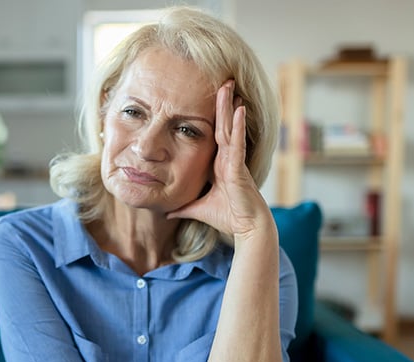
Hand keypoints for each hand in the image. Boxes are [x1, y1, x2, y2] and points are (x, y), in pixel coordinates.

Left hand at [167, 80, 272, 239]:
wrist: (247, 229)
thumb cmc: (228, 217)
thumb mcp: (198, 208)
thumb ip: (183, 207)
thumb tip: (166, 211)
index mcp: (219, 164)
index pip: (214, 134)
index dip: (213, 116)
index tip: (209, 98)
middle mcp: (228, 158)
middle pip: (224, 125)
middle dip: (222, 103)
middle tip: (223, 80)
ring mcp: (235, 161)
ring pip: (231, 128)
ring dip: (229, 106)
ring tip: (229, 85)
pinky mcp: (239, 167)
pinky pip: (238, 143)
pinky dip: (238, 126)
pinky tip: (239, 109)